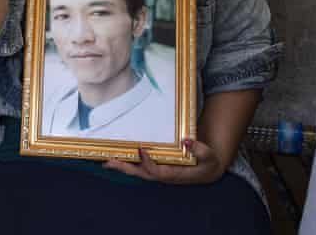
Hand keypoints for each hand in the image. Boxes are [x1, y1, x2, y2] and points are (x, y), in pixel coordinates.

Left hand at [103, 139, 224, 183]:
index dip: (148, 162)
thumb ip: (200, 150)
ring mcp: (159, 172)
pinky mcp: (156, 168)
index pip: (157, 171)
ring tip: (106, 161)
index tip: (141, 149)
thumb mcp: (209, 156)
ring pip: (137, 171)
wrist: (207, 170)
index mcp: (175, 174)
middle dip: (126, 167)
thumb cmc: (207, 163)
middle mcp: (164, 175)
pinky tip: (116, 159)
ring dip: (122, 166)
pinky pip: (139, 167)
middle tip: (110, 160)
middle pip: (141, 173)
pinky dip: (127, 163)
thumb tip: (186, 141)